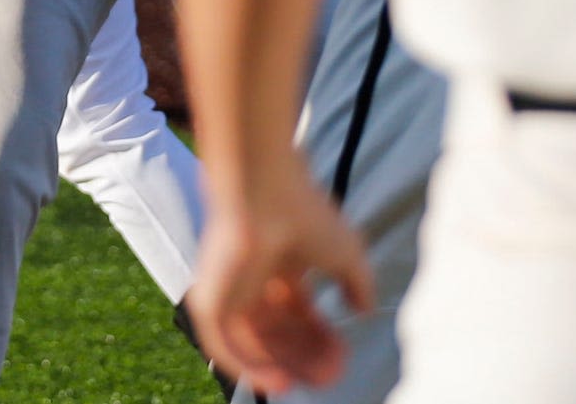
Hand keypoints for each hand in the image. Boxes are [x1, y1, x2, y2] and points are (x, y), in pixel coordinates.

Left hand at [181, 173, 373, 393]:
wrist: (265, 193)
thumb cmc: (304, 214)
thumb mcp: (348, 254)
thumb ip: (359, 285)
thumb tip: (366, 310)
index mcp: (279, 267)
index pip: (298, 315)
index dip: (321, 338)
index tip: (343, 352)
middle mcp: (252, 282)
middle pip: (278, 335)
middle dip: (307, 356)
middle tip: (331, 373)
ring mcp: (228, 293)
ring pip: (254, 346)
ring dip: (284, 368)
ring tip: (311, 380)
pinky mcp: (209, 302)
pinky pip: (226, 349)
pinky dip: (253, 370)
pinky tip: (282, 381)